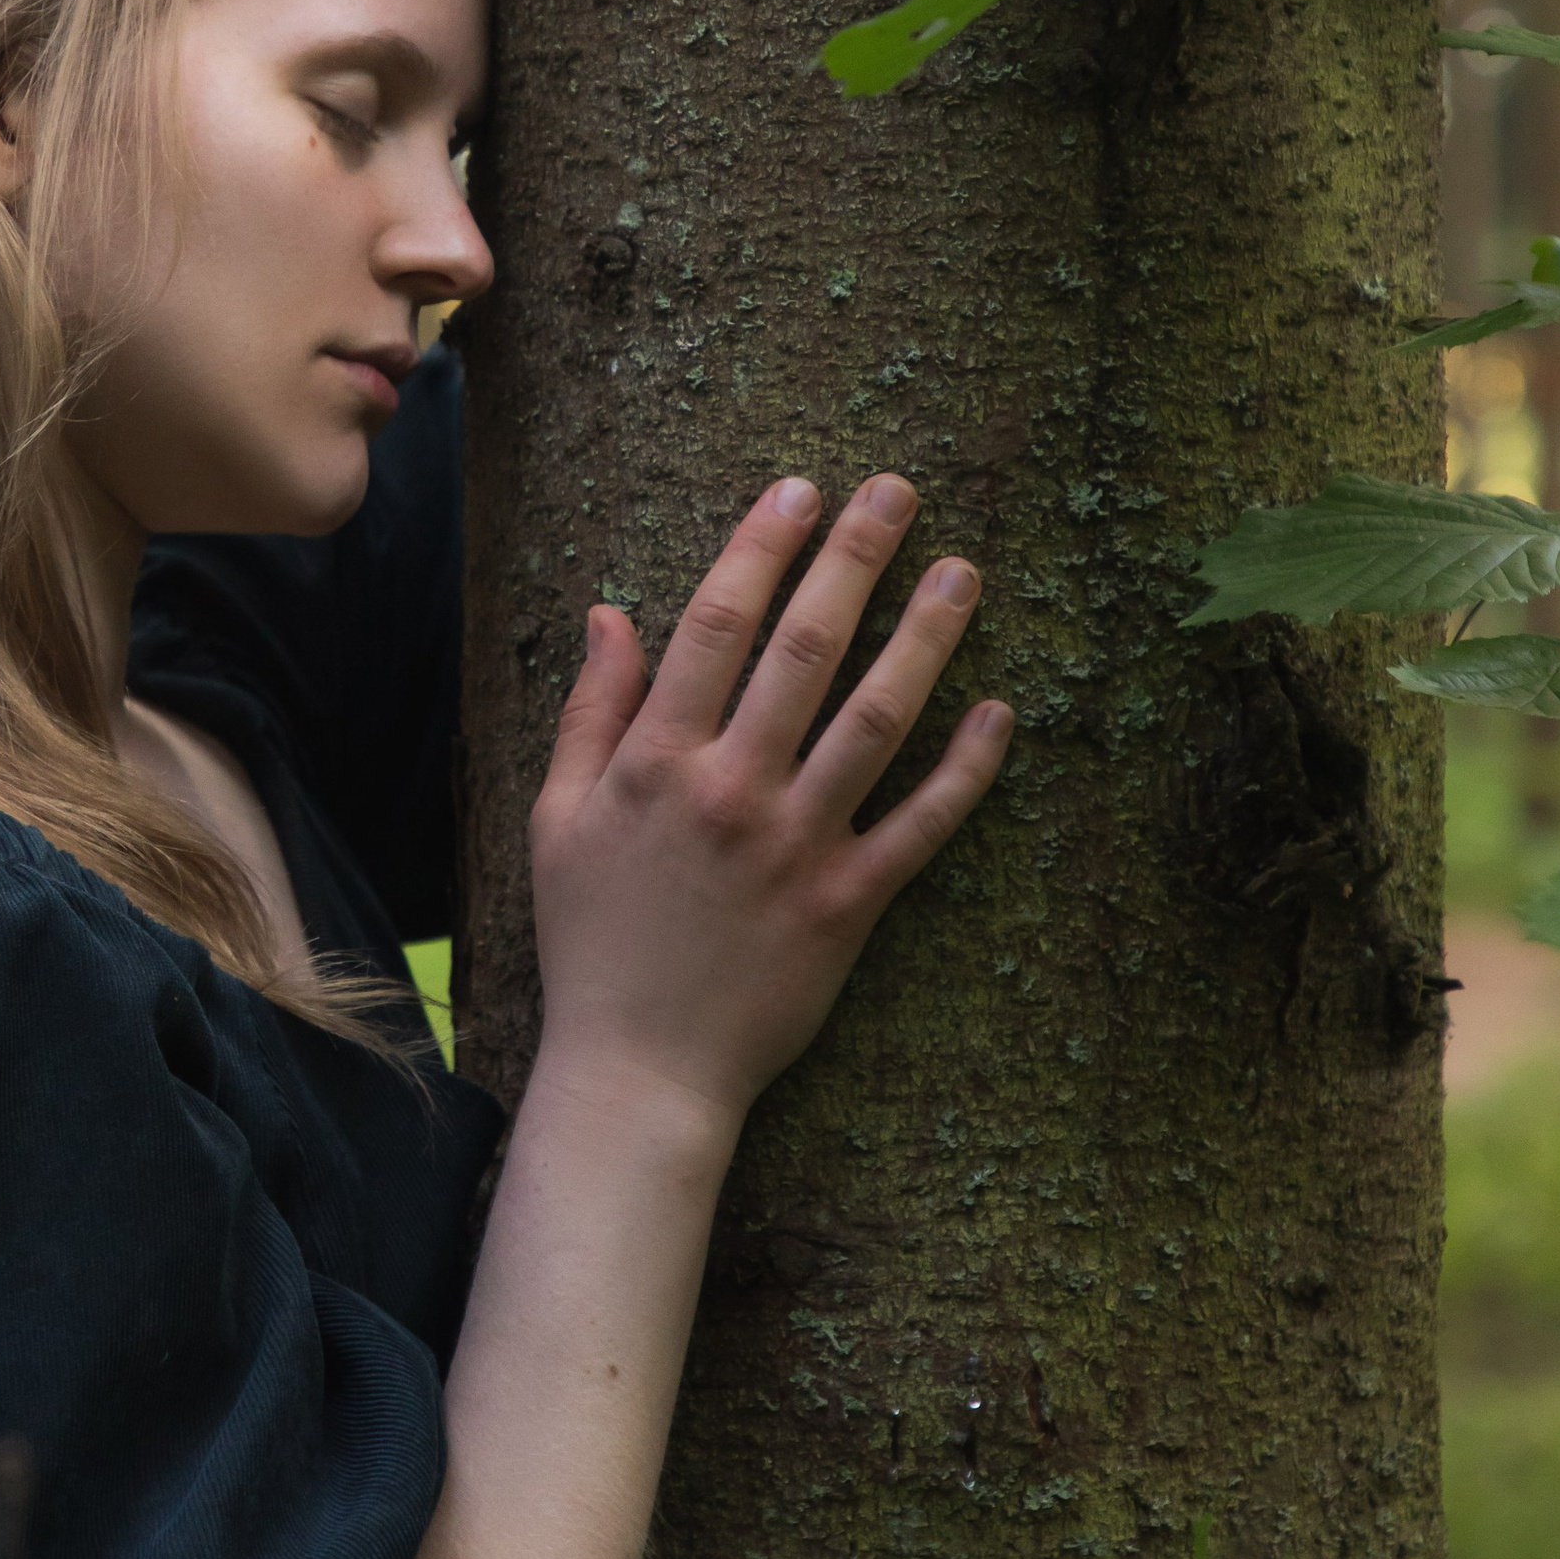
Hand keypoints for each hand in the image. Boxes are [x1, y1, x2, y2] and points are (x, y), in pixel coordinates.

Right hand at [527, 474, 1010, 1128]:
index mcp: (656, 763)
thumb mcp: (559, 819)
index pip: (715, 626)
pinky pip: (921, 825)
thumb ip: (591, 712)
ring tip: (963, 572)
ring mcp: (797, 847)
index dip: (760, 549)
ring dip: (925, 639)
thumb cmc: (592, 939)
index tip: (798, 489)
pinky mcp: (848, 905)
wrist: (639, 1069)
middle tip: (895, 491)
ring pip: (877, 721)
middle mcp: (732, 791)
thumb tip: (610, 611)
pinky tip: (1001, 709)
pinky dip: (967, 768)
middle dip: (853, 560)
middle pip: (805, 651)